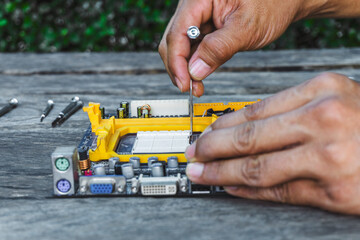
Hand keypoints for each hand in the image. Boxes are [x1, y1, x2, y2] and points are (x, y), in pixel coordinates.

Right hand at [158, 0, 326, 96]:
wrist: (286, 0)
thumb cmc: (272, 3)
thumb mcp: (247, 28)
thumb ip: (219, 49)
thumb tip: (195, 71)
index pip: (177, 32)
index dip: (177, 62)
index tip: (184, 84)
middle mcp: (195, 6)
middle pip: (173, 40)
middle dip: (179, 67)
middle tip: (190, 89)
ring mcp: (199, 17)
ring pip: (181, 46)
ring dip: (187, 68)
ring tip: (197, 86)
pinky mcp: (205, 28)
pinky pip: (193, 48)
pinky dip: (196, 64)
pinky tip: (201, 76)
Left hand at [185, 73, 359, 214]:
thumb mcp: (333, 100)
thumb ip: (289, 111)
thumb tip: (241, 125)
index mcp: (321, 90)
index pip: (255, 110)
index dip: (222, 125)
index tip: (203, 134)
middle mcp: (324, 118)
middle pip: (249, 137)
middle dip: (212, 148)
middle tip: (192, 155)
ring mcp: (329, 155)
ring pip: (257, 165)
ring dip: (222, 172)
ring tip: (201, 174)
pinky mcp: (335, 190)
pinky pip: (279, 190)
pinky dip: (249, 191)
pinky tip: (231, 189)